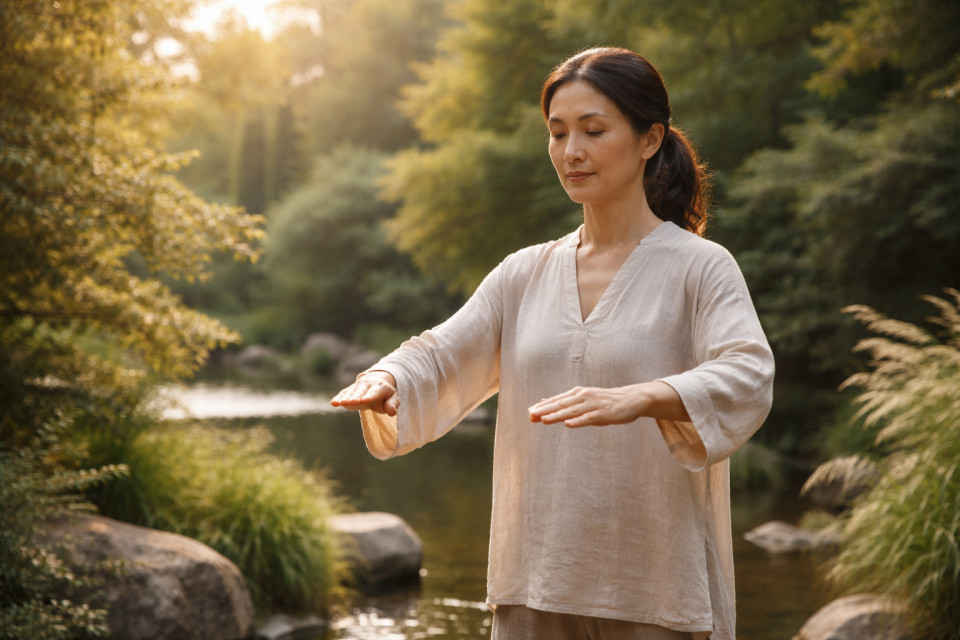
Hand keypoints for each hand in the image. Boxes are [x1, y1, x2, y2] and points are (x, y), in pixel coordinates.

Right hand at [331, 371, 398, 416]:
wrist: (376, 380)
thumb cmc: (385, 394)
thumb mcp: (393, 398)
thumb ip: (392, 404)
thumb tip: (392, 412)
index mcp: (380, 387)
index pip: (374, 392)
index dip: (369, 397)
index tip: (364, 401)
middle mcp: (367, 384)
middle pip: (361, 392)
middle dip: (355, 397)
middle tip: (349, 403)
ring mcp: (357, 386)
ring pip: (351, 392)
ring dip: (345, 398)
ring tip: (340, 403)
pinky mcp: (350, 390)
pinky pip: (344, 393)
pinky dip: (338, 398)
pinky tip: (333, 403)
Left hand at [528, 382, 688, 427]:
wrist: (632, 399)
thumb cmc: (605, 401)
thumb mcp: (584, 399)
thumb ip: (566, 402)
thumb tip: (543, 403)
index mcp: (578, 394)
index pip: (557, 400)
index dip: (543, 406)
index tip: (529, 412)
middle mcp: (584, 397)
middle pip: (561, 404)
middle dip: (545, 410)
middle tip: (531, 415)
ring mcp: (593, 405)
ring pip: (572, 411)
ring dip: (557, 416)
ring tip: (543, 419)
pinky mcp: (603, 414)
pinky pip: (589, 418)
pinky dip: (578, 421)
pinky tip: (568, 424)